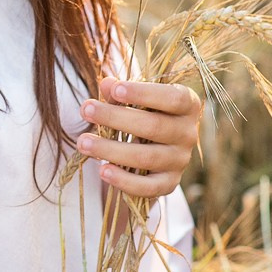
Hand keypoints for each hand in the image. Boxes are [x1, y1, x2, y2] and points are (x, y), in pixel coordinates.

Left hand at [77, 75, 201, 199]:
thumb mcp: (134, 98)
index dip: (144, 94)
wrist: (155, 147)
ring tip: (83, 142)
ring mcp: (180, 160)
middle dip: (116, 118)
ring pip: (146, 157)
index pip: (172, 98)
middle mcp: (188, 134)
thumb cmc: (144, 113)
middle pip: (154, 127)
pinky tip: (102, 171)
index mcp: (187, 106)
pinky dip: (124, 181)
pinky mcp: (169, 183)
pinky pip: (149, 187)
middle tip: (86, 110)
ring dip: (111, 150)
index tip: (115, 89)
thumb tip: (106, 84)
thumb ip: (119, 91)